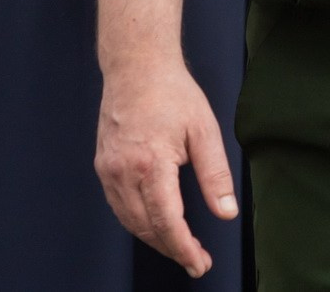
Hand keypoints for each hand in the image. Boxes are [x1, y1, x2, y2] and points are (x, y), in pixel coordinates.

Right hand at [93, 54, 237, 277]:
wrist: (136, 66)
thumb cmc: (172, 92)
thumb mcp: (204, 130)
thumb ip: (215, 174)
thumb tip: (226, 212)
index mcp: (150, 163)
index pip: (166, 221)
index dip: (184, 248)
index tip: (200, 263)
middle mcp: (123, 171)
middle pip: (146, 227)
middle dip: (172, 249)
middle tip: (196, 260)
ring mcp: (109, 169)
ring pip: (129, 221)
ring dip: (154, 239)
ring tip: (180, 247)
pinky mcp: (103, 165)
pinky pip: (118, 206)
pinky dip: (137, 222)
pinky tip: (154, 224)